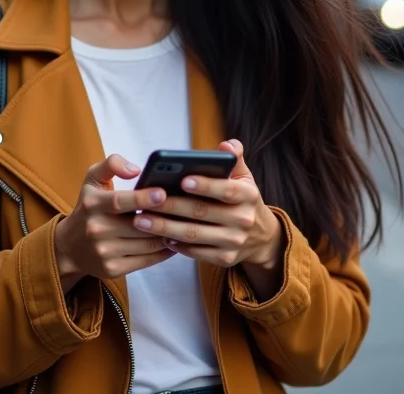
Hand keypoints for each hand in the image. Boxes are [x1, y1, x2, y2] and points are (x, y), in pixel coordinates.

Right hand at [54, 154, 174, 292]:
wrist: (69, 247)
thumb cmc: (88, 207)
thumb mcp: (93, 179)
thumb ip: (112, 164)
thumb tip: (136, 170)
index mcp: (93, 204)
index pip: (119, 201)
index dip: (142, 198)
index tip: (163, 193)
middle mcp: (96, 229)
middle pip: (138, 226)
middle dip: (163, 218)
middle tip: (185, 210)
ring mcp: (105, 252)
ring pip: (146, 245)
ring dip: (168, 235)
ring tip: (184, 224)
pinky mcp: (113, 270)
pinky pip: (146, 261)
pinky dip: (163, 252)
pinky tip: (173, 241)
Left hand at [132, 140, 284, 275]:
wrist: (261, 237)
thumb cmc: (242, 199)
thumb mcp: (244, 177)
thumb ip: (234, 158)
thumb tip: (227, 145)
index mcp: (248, 195)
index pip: (226, 189)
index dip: (205, 185)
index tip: (182, 180)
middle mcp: (243, 220)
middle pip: (202, 212)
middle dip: (172, 206)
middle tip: (147, 200)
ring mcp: (234, 242)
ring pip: (194, 234)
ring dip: (166, 228)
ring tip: (142, 220)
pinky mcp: (225, 259)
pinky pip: (196, 253)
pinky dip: (177, 245)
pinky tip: (159, 237)